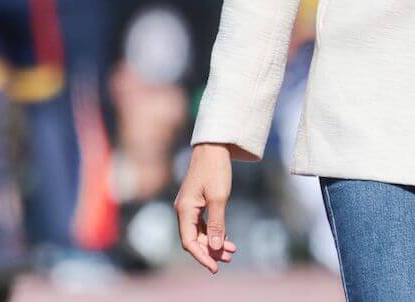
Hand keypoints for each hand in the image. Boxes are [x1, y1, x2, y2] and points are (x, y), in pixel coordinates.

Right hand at [175, 143, 238, 272]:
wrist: (213, 146)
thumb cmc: (215, 169)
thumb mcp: (219, 197)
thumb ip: (216, 223)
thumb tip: (215, 247)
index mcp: (184, 210)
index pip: (190, 242)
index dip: (202, 256)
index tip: (215, 267)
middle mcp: (183, 210)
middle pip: (195, 239)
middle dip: (211, 250)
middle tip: (230, 257)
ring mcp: (189, 206)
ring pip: (199, 232)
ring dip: (214, 242)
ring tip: (231, 251)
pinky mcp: (196, 202)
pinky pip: (202, 223)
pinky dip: (213, 231)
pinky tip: (225, 237)